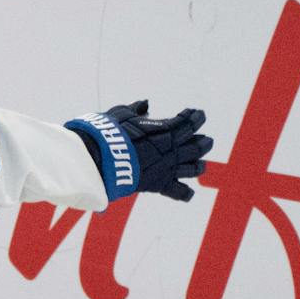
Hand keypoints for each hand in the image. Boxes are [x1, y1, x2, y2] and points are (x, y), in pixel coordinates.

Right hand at [66, 101, 211, 202]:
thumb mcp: (122, 114)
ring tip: (199, 163)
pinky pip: (178, 192)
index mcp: (166, 131)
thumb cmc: (107, 133)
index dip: (195, 116)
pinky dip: (185, 193)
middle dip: (202, 141)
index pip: (190, 122)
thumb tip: (145, 106)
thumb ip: (136, 110)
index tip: (195, 113)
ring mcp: (167, 169)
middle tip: (203, 139)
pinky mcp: (158, 184)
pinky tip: (188, 192)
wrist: (96, 158)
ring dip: (198, 164)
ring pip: (194, 168)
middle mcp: (172, 150)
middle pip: (198, 146)